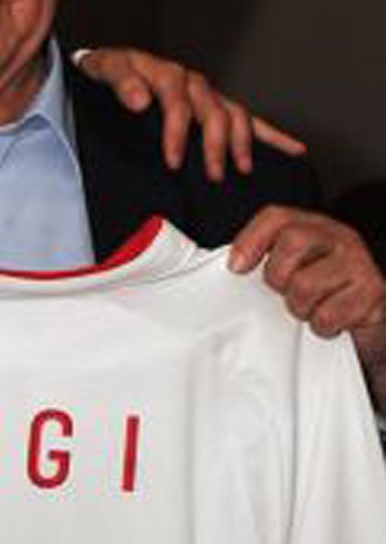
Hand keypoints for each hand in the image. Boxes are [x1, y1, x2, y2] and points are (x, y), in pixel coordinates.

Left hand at [75, 47, 303, 180]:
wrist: (111, 65)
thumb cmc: (109, 70)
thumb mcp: (105, 68)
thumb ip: (121, 81)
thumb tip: (140, 100)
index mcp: (167, 73)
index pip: (178, 104)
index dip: (176, 133)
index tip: (173, 160)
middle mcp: (193, 82)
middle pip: (213, 112)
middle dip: (214, 146)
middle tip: (213, 174)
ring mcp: (208, 93)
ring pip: (236, 115)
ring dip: (242, 143)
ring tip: (242, 169)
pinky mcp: (216, 103)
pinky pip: (249, 118)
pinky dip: (273, 134)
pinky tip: (294, 149)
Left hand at [230, 206, 385, 401]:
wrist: (365, 321)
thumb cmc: (316, 293)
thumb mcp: (283, 271)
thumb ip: (250, 259)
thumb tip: (177, 250)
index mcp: (311, 226)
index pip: (276, 217)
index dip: (251, 240)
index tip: (236, 268)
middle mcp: (338, 236)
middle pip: (292, 242)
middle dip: (278, 277)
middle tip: (285, 292)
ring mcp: (359, 262)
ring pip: (306, 283)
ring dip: (299, 307)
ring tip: (308, 308)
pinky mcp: (374, 292)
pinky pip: (329, 314)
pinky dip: (322, 326)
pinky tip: (330, 320)